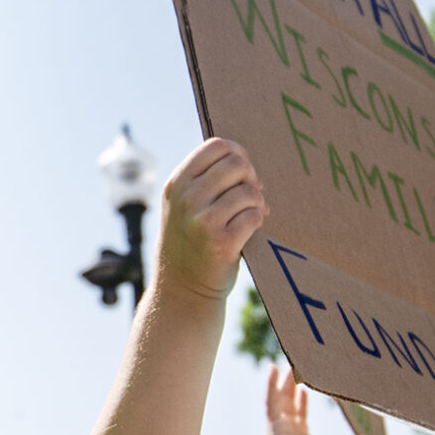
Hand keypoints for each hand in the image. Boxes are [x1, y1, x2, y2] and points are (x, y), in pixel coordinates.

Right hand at [154, 137, 266, 299]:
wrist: (182, 288)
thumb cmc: (190, 240)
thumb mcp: (183, 204)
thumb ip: (205, 179)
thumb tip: (244, 160)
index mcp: (177, 183)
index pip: (217, 145)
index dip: (237, 154)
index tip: (240, 174)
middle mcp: (186, 198)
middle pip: (238, 163)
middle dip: (250, 178)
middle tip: (248, 196)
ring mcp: (202, 220)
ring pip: (250, 191)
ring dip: (256, 203)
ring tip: (249, 216)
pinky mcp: (221, 242)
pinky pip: (254, 216)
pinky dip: (257, 222)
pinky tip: (247, 231)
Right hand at [257, 367, 366, 434]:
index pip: (301, 413)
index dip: (303, 398)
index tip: (309, 385)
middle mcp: (289, 430)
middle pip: (290, 401)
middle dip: (293, 384)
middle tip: (299, 366)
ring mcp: (281, 427)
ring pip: (282, 397)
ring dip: (284, 379)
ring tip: (289, 360)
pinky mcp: (275, 425)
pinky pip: (272, 401)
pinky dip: (272, 385)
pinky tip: (274, 368)